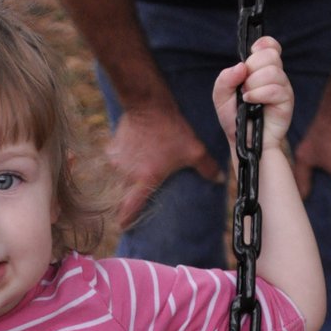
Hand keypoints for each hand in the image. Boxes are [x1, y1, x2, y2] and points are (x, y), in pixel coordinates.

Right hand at [106, 103, 221, 229]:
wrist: (147, 104)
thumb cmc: (171, 129)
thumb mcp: (193, 149)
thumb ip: (206, 167)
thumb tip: (219, 179)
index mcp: (144, 181)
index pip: (128, 210)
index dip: (126, 221)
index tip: (126, 226)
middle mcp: (126, 176)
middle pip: (120, 197)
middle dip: (126, 201)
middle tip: (134, 201)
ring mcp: (116, 163)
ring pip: (116, 180)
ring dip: (124, 181)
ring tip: (134, 177)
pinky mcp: (111, 150)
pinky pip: (114, 164)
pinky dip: (122, 164)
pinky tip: (131, 158)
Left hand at [213, 36, 293, 152]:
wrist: (243, 142)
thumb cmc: (235, 119)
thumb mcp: (221, 98)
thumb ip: (224, 80)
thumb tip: (240, 66)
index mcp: (261, 70)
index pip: (270, 46)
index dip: (263, 44)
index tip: (252, 52)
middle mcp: (274, 76)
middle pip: (270, 55)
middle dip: (251, 68)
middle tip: (243, 85)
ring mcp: (282, 87)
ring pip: (272, 71)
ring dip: (253, 84)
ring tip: (246, 97)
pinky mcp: (286, 101)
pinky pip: (274, 89)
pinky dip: (258, 94)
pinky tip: (250, 102)